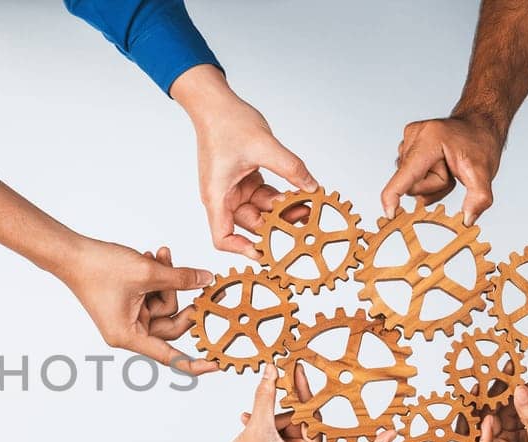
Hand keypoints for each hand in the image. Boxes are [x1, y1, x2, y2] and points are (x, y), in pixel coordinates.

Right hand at [57, 239, 218, 374]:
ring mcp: (128, 318)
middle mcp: (128, 332)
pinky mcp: (127, 305)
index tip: (216, 364)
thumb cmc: (99, 268)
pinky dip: (156, 279)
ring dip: (166, 280)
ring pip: (163, 306)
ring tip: (158, 256)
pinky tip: (151, 258)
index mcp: (129, 335)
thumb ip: (181, 278)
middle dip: (178, 295)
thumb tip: (206, 280)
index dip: (194, 363)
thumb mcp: (147, 272)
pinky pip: (153, 296)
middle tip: (192, 276)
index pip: (169, 356)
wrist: (72, 254)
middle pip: (170, 323)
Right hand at [171, 65, 317, 257]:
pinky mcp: (243, 179)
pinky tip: (299, 192)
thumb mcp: (264, 146)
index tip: (265, 253)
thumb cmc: (225, 123)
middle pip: (249, 224)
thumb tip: (313, 187)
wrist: (214, 103)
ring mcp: (233, 189)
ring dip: (282, 210)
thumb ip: (291, 169)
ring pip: (260, 210)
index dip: (242, 250)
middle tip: (304, 221)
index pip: (223, 237)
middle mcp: (223, 197)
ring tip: (308, 205)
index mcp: (217, 195)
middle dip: (276, 225)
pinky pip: (263, 195)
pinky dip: (280, 195)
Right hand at [205, 364, 395, 441]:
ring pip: (296, 423)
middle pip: (313, 424)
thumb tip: (272, 372)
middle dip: (297, 405)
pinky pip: (285, 428)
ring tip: (252, 417)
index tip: (392, 433)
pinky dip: (270, 423)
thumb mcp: (256, 430)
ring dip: (275, 417)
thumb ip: (265, 398)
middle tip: (297, 372)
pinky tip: (248, 419)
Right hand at [380, 115, 501, 224]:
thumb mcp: (485, 171)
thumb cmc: (480, 143)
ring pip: (410, 183)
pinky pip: (409, 176)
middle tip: (452, 173)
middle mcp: (413, 136)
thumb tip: (468, 220)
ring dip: (430, 182)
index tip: (390, 214)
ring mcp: (407, 140)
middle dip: (433, 186)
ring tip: (447, 167)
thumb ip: (479, 197)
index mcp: (429, 139)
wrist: (479, 126)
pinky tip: (439, 165)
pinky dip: (425, 177)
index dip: (394, 196)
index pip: (406, 174)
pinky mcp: (406, 145)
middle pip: (411, 184)